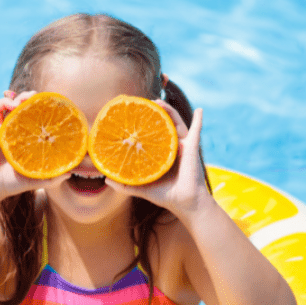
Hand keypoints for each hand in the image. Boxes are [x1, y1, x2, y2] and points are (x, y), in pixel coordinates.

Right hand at [0, 90, 66, 203]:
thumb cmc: (11, 184)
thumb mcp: (35, 179)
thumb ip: (52, 177)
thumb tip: (70, 173)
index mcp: (18, 138)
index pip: (26, 116)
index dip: (32, 106)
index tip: (41, 101)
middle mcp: (6, 131)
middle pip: (13, 107)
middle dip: (21, 98)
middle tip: (30, 97)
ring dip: (6, 100)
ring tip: (15, 102)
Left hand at [107, 101, 212, 216]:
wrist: (185, 203)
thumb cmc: (166, 196)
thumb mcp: (141, 188)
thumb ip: (124, 184)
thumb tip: (106, 179)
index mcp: (161, 155)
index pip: (151, 135)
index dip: (143, 125)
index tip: (132, 114)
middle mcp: (172, 148)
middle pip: (163, 125)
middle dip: (154, 113)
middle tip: (143, 103)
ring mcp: (183, 146)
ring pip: (176, 123)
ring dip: (169, 111)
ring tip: (158, 101)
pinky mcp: (192, 148)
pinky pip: (197, 130)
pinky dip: (199, 120)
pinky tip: (199, 110)